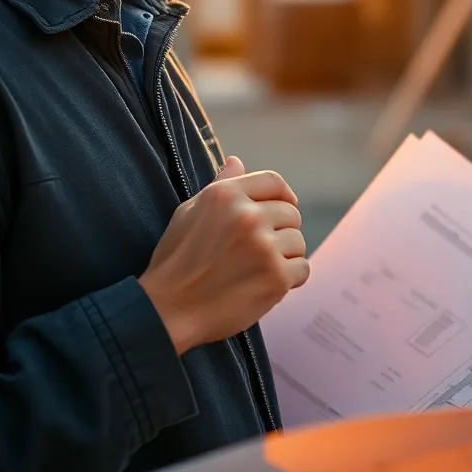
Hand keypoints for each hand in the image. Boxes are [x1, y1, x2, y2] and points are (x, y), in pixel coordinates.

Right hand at [140, 156, 308, 353]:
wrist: (168, 309)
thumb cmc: (175, 261)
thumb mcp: (189, 213)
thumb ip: (221, 186)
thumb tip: (237, 162)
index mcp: (226, 195)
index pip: (274, 182)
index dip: (282, 196)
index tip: (281, 210)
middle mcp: (248, 216)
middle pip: (291, 214)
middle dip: (280, 231)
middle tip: (259, 250)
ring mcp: (264, 247)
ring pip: (298, 242)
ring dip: (285, 256)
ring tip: (258, 269)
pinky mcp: (275, 277)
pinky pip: (302, 269)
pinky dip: (290, 278)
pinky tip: (265, 283)